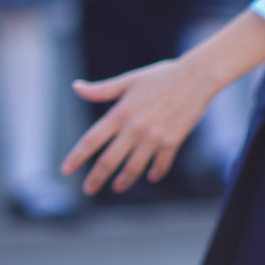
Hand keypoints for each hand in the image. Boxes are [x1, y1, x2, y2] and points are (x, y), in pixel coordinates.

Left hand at [64, 57, 212, 194]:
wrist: (199, 76)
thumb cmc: (163, 75)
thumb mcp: (130, 80)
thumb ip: (102, 90)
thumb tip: (76, 88)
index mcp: (121, 112)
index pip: (91, 140)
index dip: (77, 157)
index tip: (65, 170)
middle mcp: (134, 128)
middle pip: (109, 161)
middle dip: (96, 178)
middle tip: (88, 189)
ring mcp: (154, 136)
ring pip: (134, 167)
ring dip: (124, 180)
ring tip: (117, 187)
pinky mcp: (173, 140)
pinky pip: (161, 163)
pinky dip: (156, 172)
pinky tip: (151, 177)